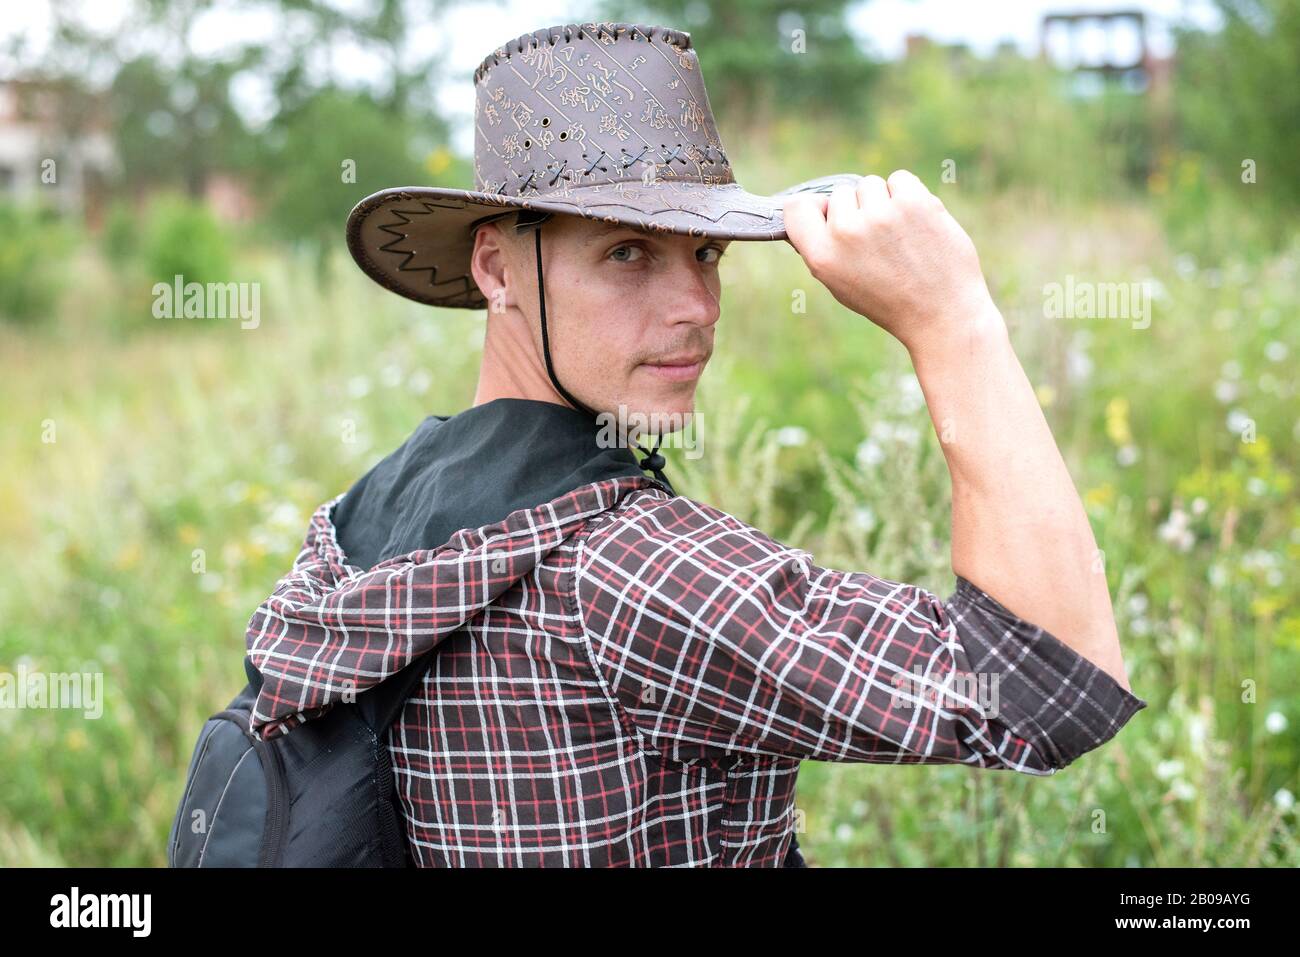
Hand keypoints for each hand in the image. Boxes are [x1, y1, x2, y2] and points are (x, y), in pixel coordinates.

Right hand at [782, 170, 1002, 356]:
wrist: (942, 312)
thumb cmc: (890, 300)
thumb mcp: (841, 284)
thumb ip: (823, 247)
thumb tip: (815, 208)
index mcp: (822, 257)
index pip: (796, 207)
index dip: (813, 207)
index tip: (827, 214)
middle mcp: (846, 233)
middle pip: (839, 193)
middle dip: (856, 209)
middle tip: (878, 242)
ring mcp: (880, 214)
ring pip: (870, 184)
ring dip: (883, 201)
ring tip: (899, 234)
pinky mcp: (912, 201)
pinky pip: (899, 179)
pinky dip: (908, 194)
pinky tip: (916, 223)